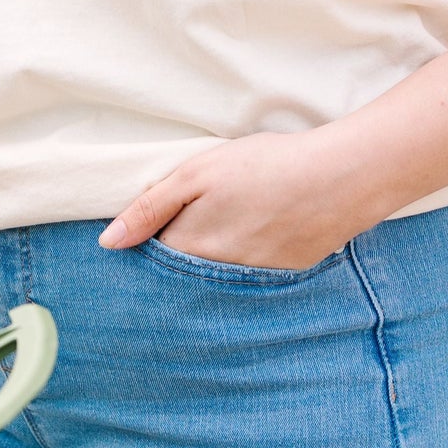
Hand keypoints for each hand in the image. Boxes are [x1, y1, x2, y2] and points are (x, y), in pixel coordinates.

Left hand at [98, 129, 374, 269]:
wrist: (338, 177)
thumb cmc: (262, 166)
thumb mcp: (196, 174)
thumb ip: (150, 208)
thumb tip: (108, 243)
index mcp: (191, 250)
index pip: (154, 261)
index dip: (151, 242)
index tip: (156, 227)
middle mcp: (219, 277)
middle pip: (186, 274)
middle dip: (183, 255)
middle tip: (202, 220)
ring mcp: (255, 281)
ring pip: (219, 277)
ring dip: (217, 258)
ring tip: (236, 220)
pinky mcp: (286, 276)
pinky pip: (253, 277)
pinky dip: (250, 258)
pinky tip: (265, 228)